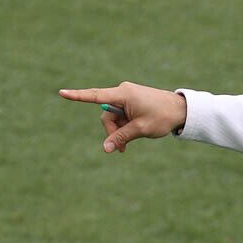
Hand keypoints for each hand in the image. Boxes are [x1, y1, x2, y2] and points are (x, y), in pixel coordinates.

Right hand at [58, 82, 187, 152]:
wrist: (182, 110)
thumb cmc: (163, 117)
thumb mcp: (140, 129)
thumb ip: (120, 137)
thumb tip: (105, 148)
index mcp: (123, 94)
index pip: (95, 96)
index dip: (78, 96)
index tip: (61, 93)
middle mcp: (122, 92)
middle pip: (106, 115)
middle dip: (112, 132)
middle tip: (121, 149)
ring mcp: (127, 96)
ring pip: (113, 118)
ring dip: (119, 131)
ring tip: (129, 144)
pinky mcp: (131, 101)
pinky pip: (121, 115)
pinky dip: (124, 126)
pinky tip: (131, 136)